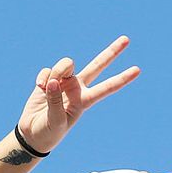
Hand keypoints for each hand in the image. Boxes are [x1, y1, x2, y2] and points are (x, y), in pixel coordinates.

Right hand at [16, 36, 140, 153]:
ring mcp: (65, 82)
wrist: (33, 133)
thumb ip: (55, 101)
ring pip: (67, 64)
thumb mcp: (55, 121)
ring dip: (56, 72)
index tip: (138, 70)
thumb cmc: (48, 131)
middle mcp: (78, 88)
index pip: (107, 88)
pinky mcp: (50, 79)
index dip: (122, 79)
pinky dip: (42, 77)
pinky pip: (48, 70)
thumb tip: (55, 81)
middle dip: (111, 53)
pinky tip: (39, 88)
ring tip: (46, 88)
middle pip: (97, 66)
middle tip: (127, 39)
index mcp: (85, 100)